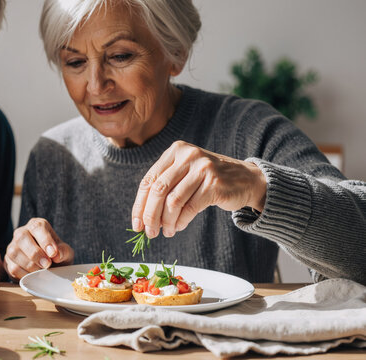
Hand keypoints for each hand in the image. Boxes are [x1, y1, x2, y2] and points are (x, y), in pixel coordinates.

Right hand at [4, 218, 73, 280]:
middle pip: (22, 237)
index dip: (45, 240)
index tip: (53, 253)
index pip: (37, 227)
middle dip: (35, 253)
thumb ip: (63, 251)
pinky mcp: (8, 261)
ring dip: (30, 265)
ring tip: (42, 271)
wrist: (49, 268)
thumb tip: (57, 255)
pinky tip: (34, 276)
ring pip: (14, 252)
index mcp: (36, 226)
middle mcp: (22, 233)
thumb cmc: (56, 256)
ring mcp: (12, 246)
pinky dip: (25, 274)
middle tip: (47, 264)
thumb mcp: (65, 252)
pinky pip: (13, 267)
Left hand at [132, 141, 265, 237]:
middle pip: (158, 190)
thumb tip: (142, 217)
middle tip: (150, 233)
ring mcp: (202, 168)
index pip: (149, 180)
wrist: (246, 179)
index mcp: (175, 151)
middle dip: (150, 215)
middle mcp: (188, 155)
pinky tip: (179, 227)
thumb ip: (164, 188)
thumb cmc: (208, 180)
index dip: (140, 205)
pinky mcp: (214, 184)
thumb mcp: (184, 175)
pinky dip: (181, 221)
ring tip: (167, 232)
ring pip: (173, 201)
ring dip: (167, 222)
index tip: (136, 224)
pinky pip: (190, 207)